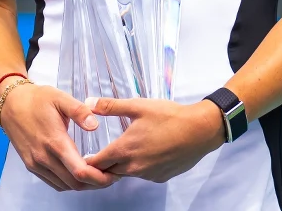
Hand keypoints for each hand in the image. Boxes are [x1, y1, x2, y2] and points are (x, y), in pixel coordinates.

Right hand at [0, 83, 118, 191]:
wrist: (9, 103)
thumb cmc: (36, 99)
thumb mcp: (60, 98)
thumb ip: (79, 111)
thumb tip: (95, 125)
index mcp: (54, 141)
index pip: (80, 171)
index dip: (99, 177)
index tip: (113, 173)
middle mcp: (44, 157)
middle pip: (75, 183)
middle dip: (96, 183)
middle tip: (110, 175)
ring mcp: (36, 164)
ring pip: (65, 186)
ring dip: (83, 185)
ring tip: (97, 175)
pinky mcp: (31, 165)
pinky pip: (54, 183)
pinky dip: (68, 183)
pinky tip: (78, 174)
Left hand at [85, 98, 223, 183]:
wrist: (200, 130)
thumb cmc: (169, 116)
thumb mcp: (137, 106)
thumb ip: (110, 106)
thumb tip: (87, 103)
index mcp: (125, 150)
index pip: (97, 163)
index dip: (87, 161)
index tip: (80, 158)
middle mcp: (135, 167)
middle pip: (110, 171)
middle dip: (102, 166)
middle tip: (96, 156)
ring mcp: (149, 174)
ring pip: (127, 173)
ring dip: (120, 166)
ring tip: (120, 152)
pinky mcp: (161, 177)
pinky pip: (143, 175)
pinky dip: (138, 167)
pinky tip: (143, 153)